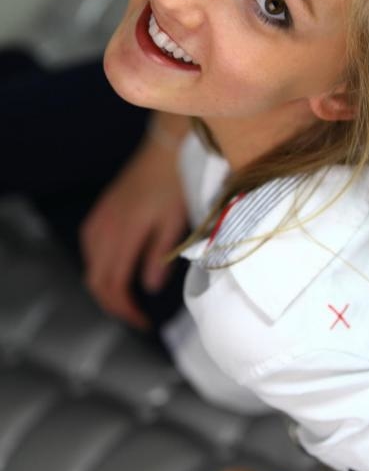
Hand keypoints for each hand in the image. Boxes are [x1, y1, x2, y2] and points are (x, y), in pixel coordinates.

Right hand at [79, 126, 187, 327]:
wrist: (165, 148)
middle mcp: (105, 229)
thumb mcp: (174, 222)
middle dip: (114, 305)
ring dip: (105, 287)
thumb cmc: (175, 183)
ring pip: (91, 265)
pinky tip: (115, 270)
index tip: (143, 322)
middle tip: (135, 317)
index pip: (114, 284)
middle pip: (97, 280)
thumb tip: (150, 287)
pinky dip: (100, 267)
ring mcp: (100, 219)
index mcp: (124, 234)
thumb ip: (159, 256)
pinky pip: (90, 248)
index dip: (126, 309)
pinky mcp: (101, 212)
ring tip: (128, 300)